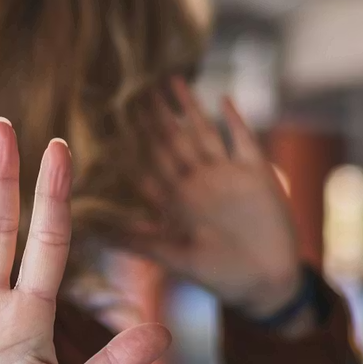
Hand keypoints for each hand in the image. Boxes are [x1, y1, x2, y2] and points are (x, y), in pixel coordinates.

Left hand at [132, 78, 302, 318]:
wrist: (267, 282)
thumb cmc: (220, 275)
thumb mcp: (175, 259)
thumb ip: (141, 242)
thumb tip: (95, 235)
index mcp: (178, 200)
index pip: (151, 162)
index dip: (135, 141)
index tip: (115, 116)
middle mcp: (200, 182)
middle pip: (175, 140)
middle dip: (157, 115)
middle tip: (138, 85)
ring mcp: (228, 175)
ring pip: (205, 133)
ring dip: (190, 109)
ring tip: (173, 81)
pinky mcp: (257, 175)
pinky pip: (244, 141)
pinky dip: (236, 121)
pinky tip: (224, 100)